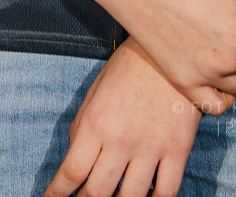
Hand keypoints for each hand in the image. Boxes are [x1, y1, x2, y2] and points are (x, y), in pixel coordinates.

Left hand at [44, 41, 204, 196]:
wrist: (168, 52)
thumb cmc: (126, 71)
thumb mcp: (93, 94)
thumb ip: (82, 129)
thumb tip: (75, 163)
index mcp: (95, 124)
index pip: (71, 172)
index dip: (57, 193)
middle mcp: (121, 140)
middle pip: (98, 192)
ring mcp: (152, 147)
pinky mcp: (178, 150)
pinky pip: (167, 191)